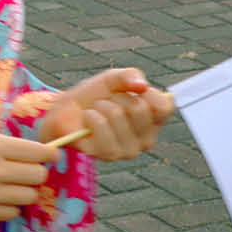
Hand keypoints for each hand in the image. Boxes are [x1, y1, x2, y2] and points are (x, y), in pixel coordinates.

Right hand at [0, 125, 59, 220]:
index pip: (37, 152)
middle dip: (37, 171)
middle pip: (37, 176)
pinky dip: (11, 205)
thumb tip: (34, 153)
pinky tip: (1, 196)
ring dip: (26, 189)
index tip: (52, 155)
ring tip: (14, 183)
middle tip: (29, 168)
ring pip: (29, 196)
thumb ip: (4, 144)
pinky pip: (12, 213)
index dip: (49, 153)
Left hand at [41, 67, 175, 161]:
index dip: (146, 92)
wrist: (68, 111)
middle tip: (108, 101)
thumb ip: (129, 75)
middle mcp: (146, 140)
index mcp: (154, 121)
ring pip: (117, 116)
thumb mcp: (113, 78)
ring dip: (101, 106)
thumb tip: (141, 85)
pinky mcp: (108, 156)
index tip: (131, 90)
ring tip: (96, 110)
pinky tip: (88, 119)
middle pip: (139, 108)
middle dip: (117, 97)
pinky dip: (90, 116)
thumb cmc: (96, 96)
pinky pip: (101, 127)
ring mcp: (128, 151)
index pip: (164, 106)